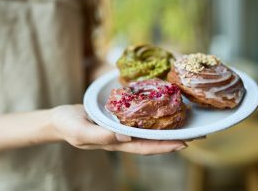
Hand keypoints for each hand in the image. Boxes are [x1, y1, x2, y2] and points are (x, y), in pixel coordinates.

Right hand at [50, 105, 186, 154]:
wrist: (61, 119)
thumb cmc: (68, 126)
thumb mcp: (80, 132)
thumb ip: (101, 136)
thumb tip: (125, 136)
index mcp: (116, 143)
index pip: (144, 147)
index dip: (164, 146)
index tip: (184, 143)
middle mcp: (124, 137)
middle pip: (153, 140)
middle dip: (174, 138)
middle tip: (197, 133)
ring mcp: (123, 128)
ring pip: (149, 130)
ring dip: (167, 127)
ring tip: (187, 123)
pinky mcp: (120, 117)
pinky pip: (141, 118)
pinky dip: (154, 117)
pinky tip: (163, 111)